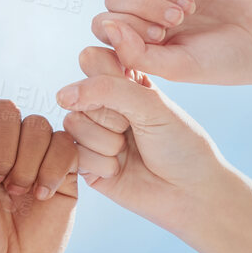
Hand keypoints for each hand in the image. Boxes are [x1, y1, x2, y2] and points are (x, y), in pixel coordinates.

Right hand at [56, 47, 234, 234]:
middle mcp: (104, 105)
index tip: (138, 97)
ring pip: (74, 124)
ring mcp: (92, 134)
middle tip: (135, 129)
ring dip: (107, 141)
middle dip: (111, 116)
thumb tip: (61, 95)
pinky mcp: (84, 163)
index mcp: (124, 81)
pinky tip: (120, 169)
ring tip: (129, 150)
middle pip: (78, 94)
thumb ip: (107, 89)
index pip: (92, 60)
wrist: (191, 192)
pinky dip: (102, 164)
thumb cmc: (180, 144)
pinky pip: (74, 153)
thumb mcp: (151, 105)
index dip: (107, 78)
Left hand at [89, 0, 251, 85]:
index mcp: (139, 43)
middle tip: (177, 21)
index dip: (124, 27)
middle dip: (142, 7)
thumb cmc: (222, 61)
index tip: (159, 38)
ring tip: (187, 7)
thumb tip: (107, 27)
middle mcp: (146, 15)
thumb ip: (137, 54)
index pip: (105, 25)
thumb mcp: (177, 67)